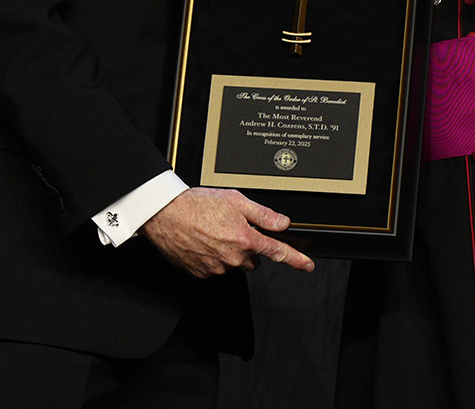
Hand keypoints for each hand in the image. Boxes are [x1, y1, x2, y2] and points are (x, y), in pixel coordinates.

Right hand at [141, 186, 314, 278]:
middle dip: (249, 247)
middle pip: (253, 259)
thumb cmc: (197, 204)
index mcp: (245, 238)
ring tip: (214, 232)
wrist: (166, 214)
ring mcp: (217, 268)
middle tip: (233, 229)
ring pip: (234, 263)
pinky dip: (213, 257)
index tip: (307, 265)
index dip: (295, 259)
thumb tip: (283, 222)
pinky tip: (203, 242)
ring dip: (230, 251)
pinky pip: (215, 268)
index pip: (277, 251)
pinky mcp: (201, 274)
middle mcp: (233, 257)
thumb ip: (263, 214)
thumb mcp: (236, 200)